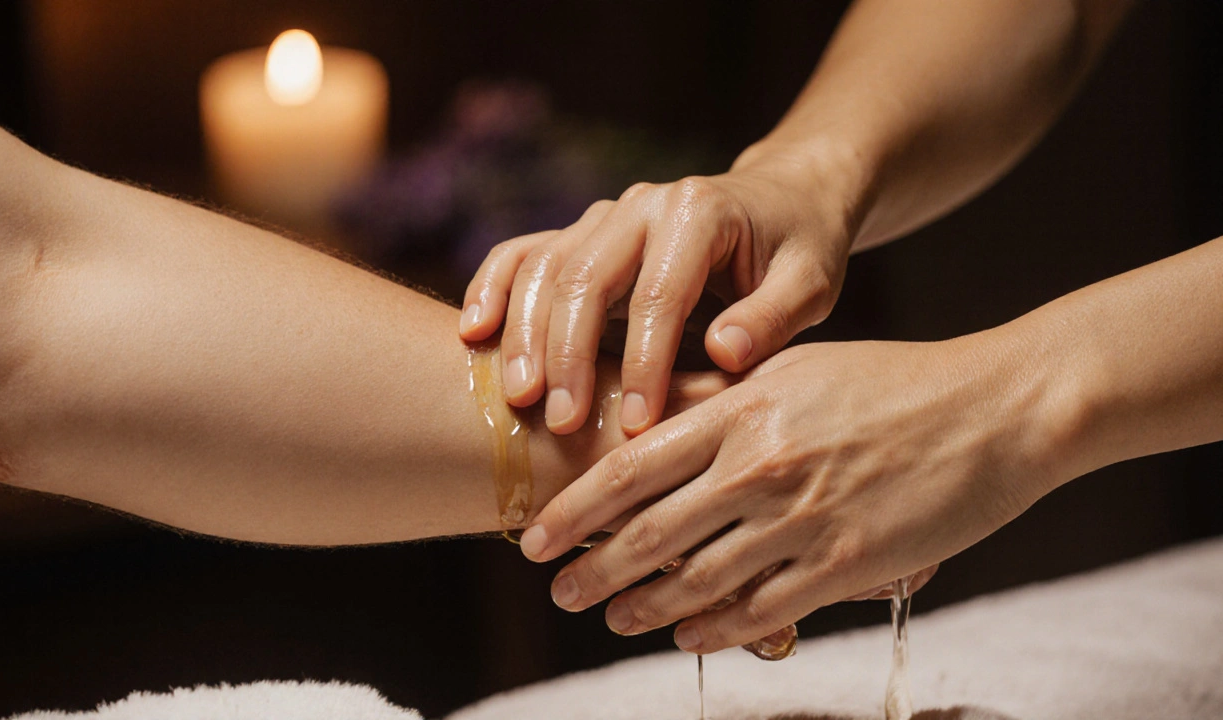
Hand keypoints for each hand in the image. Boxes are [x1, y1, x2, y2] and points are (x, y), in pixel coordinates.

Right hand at [458, 144, 861, 435]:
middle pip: (584, 277)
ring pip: (543, 267)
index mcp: (697, 212)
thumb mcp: (811, 282)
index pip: (658, 294)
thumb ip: (773, 317)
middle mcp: (641, 204)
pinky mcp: (581, 233)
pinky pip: (523, 253)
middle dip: (567, 354)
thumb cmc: (799, 249)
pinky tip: (473, 333)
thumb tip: (723, 353)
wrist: (780, 200)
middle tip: (560, 424)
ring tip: (516, 400)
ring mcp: (604, 215)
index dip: (643, 363)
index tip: (637, 425)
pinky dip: (493, 288)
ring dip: (524, 333)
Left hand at [514, 333, 1067, 652]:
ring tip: (610, 617)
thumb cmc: (893, 381)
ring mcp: (803, 518)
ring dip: (643, 607)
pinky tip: (686, 637)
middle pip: (649, 532)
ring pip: (697, 580)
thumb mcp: (798, 370)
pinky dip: (714, 629)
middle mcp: (761, 465)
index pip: (630, 468)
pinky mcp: (848, 564)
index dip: (573, 510)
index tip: (535, 536)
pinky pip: (761, 609)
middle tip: (557, 590)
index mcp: (743, 410)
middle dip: (592, 568)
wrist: (995, 408)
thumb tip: (658, 432)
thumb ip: (729, 404)